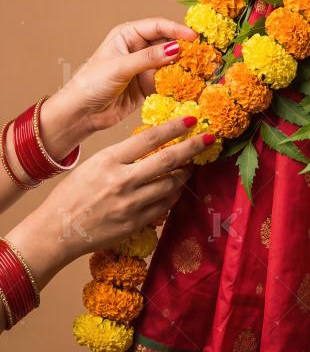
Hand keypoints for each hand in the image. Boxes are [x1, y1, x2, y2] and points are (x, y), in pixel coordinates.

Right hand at [4, 117, 215, 294]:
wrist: (57, 230)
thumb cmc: (72, 195)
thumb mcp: (94, 166)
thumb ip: (123, 157)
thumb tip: (154, 147)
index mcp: (109, 160)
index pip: (150, 138)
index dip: (174, 127)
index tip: (192, 120)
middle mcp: (122, 181)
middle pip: (168, 159)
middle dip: (193, 148)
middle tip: (209, 140)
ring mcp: (131, 204)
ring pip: (171, 184)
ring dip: (184, 174)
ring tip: (189, 168)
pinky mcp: (136, 224)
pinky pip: (164, 207)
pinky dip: (173, 196)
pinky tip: (174, 191)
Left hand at [40, 17, 196, 159]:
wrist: (81, 113)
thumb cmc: (91, 83)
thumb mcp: (120, 67)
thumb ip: (149, 58)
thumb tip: (176, 49)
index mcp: (127, 35)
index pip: (158, 27)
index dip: (177, 30)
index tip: (194, 38)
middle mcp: (137, 49)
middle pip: (168, 45)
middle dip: (185, 51)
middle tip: (203, 57)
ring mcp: (143, 68)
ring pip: (170, 65)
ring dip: (183, 70)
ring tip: (200, 74)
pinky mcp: (147, 87)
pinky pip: (166, 83)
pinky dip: (177, 86)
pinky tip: (188, 89)